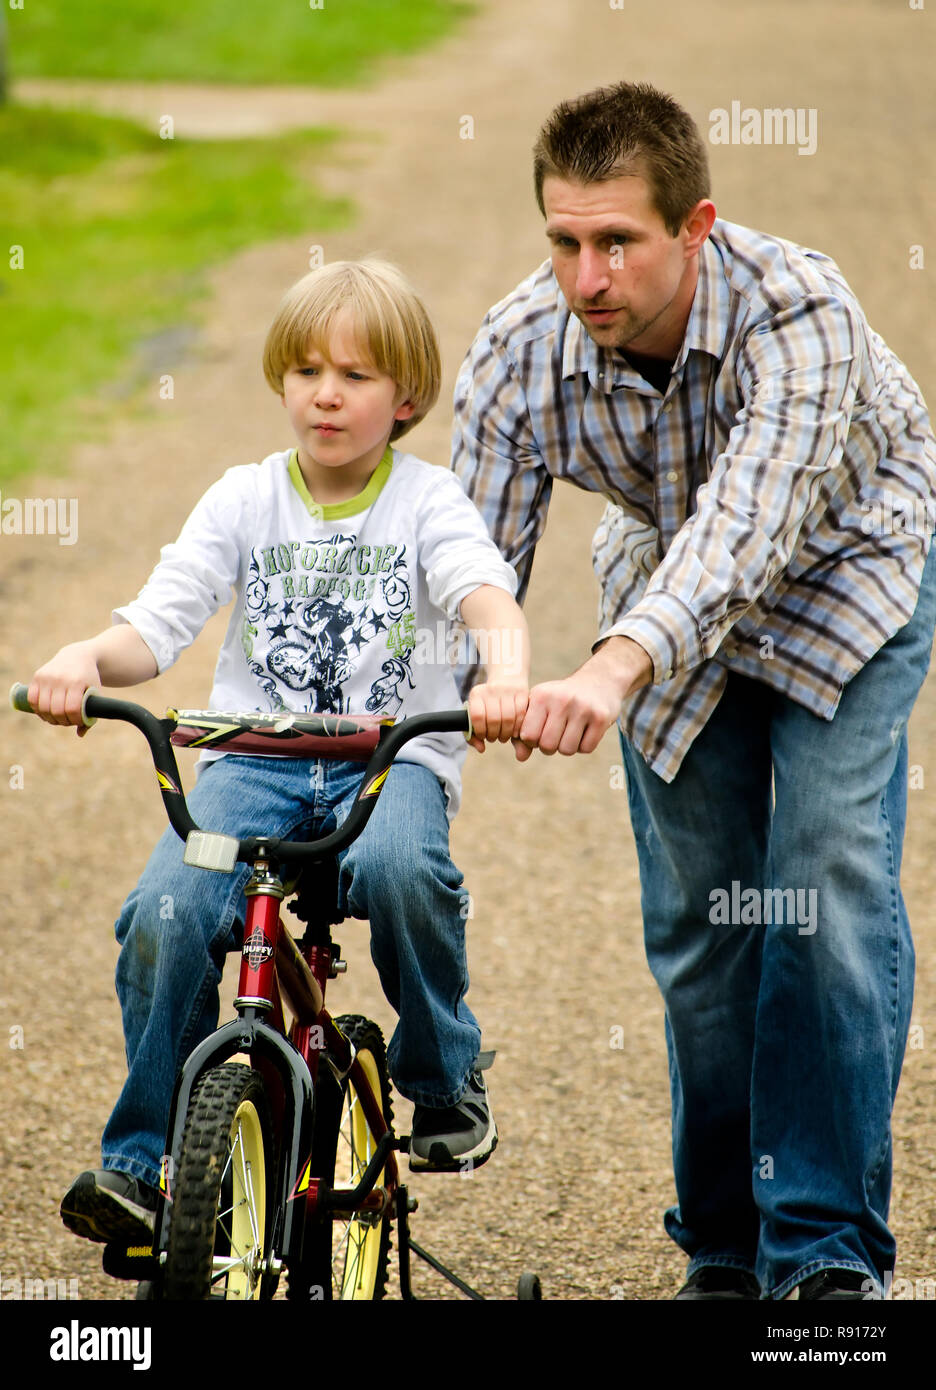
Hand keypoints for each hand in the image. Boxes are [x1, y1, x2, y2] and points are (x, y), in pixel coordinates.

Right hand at [28, 643, 101, 736]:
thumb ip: (90, 713)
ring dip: (49, 718)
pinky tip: (45, 712)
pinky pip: (32, 699)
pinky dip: (37, 709)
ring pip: (42, 707)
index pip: (72, 709)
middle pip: (56, 711)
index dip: (74, 720)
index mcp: (77, 682)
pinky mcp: (38, 676)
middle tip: (66, 721)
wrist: (77, 656)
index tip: (77, 721)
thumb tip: (80, 734)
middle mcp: (60, 679)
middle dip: (62, 721)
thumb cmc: (88, 679)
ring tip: (57, 719)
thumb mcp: (94, 693)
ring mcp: (47, 677)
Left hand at [466, 678, 529, 755]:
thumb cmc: (490, 705)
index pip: (476, 716)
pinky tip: (515, 731)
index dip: (480, 731)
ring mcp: (507, 690)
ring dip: (507, 733)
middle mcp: (491, 689)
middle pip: (493, 719)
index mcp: (476, 694)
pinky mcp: (522, 693)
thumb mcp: (478, 716)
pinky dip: (518, 727)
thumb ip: (474, 736)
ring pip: (508, 718)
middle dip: (494, 735)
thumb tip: (481, 749)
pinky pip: (521, 715)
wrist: (507, 680)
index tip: (483, 736)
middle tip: (496, 737)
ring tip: (505, 735)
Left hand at [512, 637, 651, 761]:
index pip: (528, 736)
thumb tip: (520, 757)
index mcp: (541, 695)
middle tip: (555, 734)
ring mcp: (583, 708)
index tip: (539, 732)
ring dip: (567, 747)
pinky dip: (584, 745)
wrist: (598, 681)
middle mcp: (562, 699)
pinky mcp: (601, 717)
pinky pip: (586, 748)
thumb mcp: (539, 706)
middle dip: (549, 747)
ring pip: (567, 750)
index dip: (532, 741)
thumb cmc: (560, 700)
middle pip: (547, 746)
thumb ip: (524, 731)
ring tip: (570, 732)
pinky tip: (585, 730)